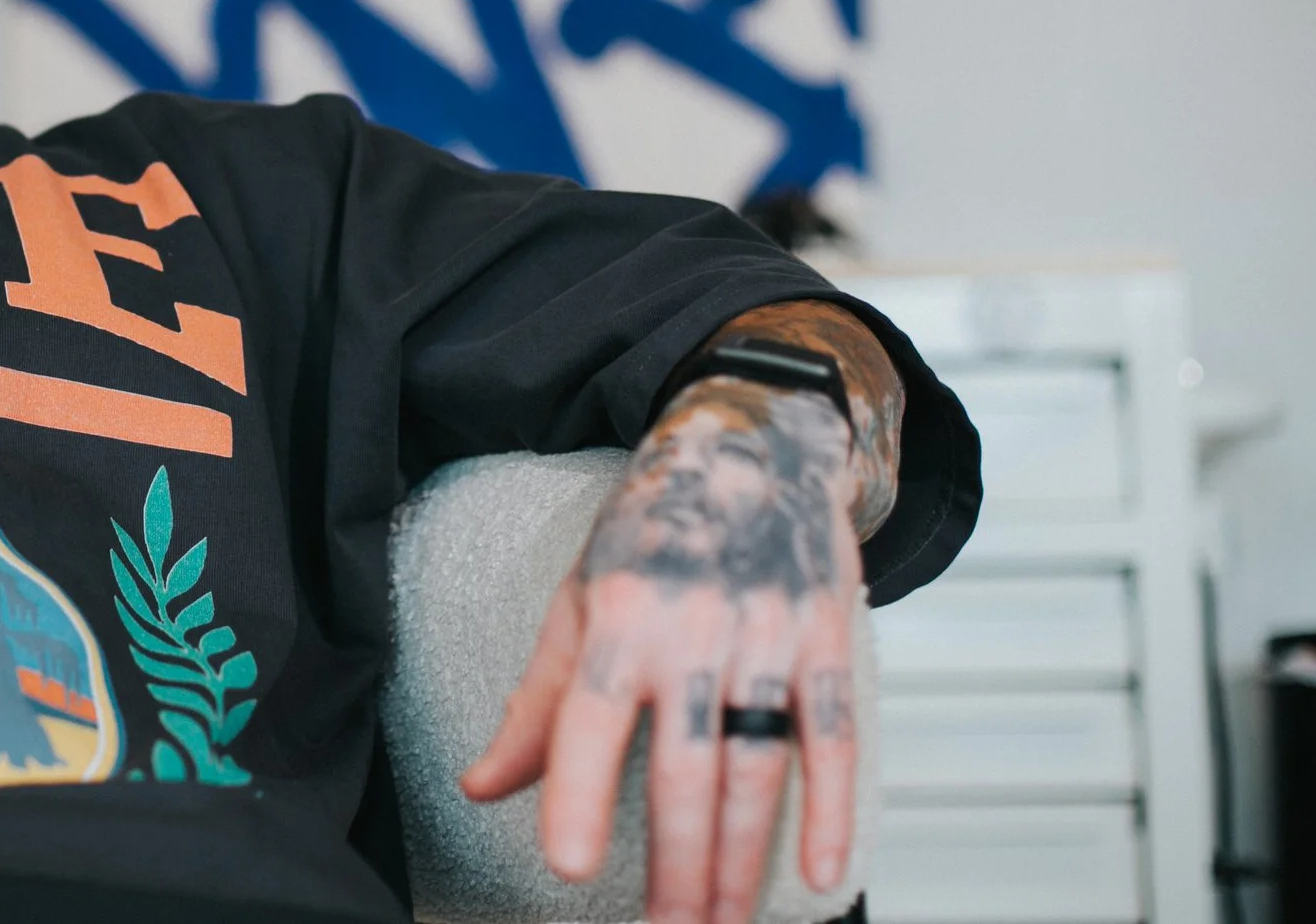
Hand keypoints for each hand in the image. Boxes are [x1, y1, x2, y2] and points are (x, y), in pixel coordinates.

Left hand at [459, 384, 862, 923]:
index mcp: (620, 613)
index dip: (579, 790)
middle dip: (676, 869)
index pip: (590, 713)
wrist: (754, 441)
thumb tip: (482, 786)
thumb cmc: (656, 528)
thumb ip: (539, 703)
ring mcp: (768, 632)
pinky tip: (820, 873)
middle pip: (686, 767)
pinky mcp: (826, 637)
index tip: (570, 865)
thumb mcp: (580, 598)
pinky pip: (832, 735)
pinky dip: (833, 809)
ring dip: (741, 862)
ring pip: (758, 768)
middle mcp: (694, 625)